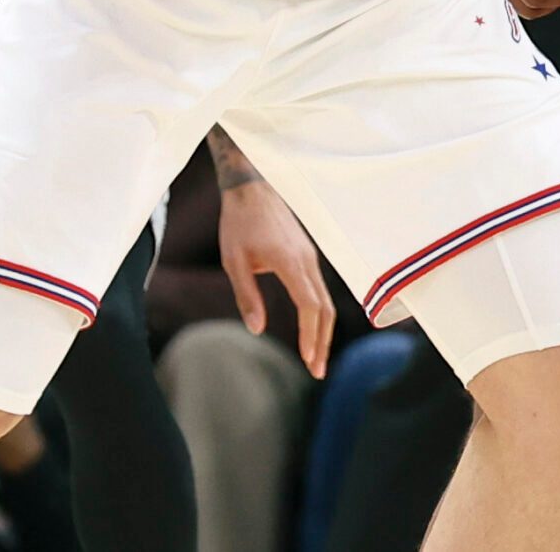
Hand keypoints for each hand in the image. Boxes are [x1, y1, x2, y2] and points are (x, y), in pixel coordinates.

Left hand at [219, 176, 333, 378]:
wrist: (252, 187)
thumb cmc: (238, 223)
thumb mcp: (234, 261)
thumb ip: (247, 296)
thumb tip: (258, 330)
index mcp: (290, 261)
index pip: (310, 305)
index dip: (311, 335)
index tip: (309, 360)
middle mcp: (307, 260)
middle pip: (325, 308)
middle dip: (322, 342)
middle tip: (317, 371)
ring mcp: (310, 257)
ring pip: (326, 300)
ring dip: (323, 330)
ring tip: (315, 357)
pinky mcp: (307, 255)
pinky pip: (319, 289)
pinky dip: (319, 314)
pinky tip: (312, 328)